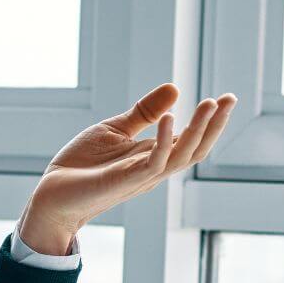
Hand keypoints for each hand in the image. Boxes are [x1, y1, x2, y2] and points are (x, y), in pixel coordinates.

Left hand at [20, 84, 236, 254]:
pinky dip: (165, 141)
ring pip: (183, 156)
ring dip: (199, 130)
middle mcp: (155, 169)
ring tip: (210, 104)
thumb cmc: (82, 165)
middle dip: (215, 125)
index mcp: (154, 157)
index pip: (192, 139)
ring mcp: (142, 176)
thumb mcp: (116, 129)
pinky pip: (154, 163)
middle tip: (231, 99)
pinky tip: (171, 118)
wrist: (53, 193)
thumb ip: (145, 112)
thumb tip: (175, 88)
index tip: (227, 98)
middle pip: (196, 149)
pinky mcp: (125, 180)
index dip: (211, 121)